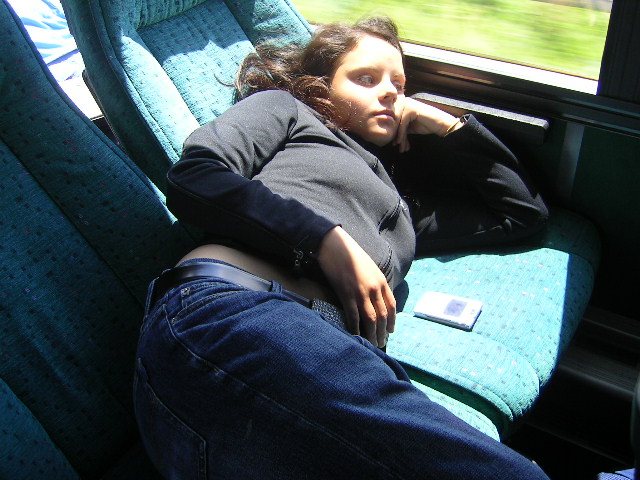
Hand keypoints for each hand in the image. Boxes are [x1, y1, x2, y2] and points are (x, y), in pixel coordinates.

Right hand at [317, 226, 395, 346]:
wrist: (335, 244)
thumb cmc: (350, 254)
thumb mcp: (369, 267)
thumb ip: (374, 282)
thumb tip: (375, 298)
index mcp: (381, 280)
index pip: (392, 305)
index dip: (392, 321)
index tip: (390, 331)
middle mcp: (374, 288)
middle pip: (383, 315)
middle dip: (382, 332)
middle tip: (380, 343)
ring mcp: (361, 291)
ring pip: (371, 318)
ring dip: (372, 334)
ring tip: (372, 344)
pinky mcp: (346, 294)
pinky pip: (353, 316)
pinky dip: (355, 328)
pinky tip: (355, 336)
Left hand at [394, 98, 459, 152]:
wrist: (441, 124)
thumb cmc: (426, 125)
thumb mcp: (410, 126)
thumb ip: (400, 127)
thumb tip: (388, 134)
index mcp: (403, 104)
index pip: (395, 120)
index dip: (395, 133)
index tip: (396, 144)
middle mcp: (404, 102)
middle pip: (396, 122)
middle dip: (397, 136)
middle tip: (398, 148)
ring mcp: (408, 105)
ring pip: (398, 124)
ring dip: (399, 138)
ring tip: (401, 148)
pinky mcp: (411, 110)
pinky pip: (402, 124)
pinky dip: (401, 134)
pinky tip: (400, 142)